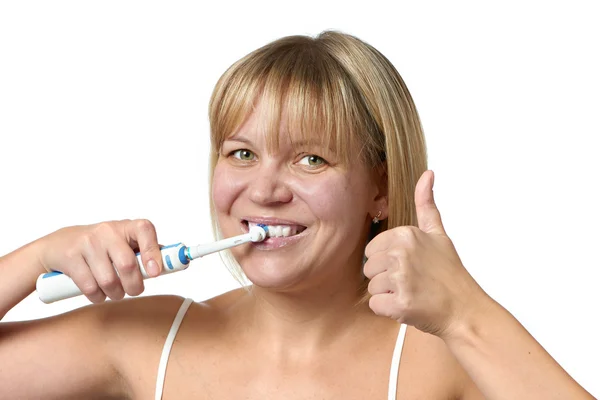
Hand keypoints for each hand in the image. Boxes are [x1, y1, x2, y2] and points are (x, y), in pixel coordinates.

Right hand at [35, 219, 162, 302]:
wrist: (58, 245)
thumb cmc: (100, 246)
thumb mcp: (123, 242)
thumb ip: (145, 250)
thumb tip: (173, 263)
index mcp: (125, 226)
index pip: (145, 230)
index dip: (153, 252)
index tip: (155, 272)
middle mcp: (107, 231)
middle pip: (127, 265)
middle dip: (134, 286)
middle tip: (134, 290)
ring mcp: (87, 243)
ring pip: (109, 281)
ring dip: (116, 294)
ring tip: (115, 292)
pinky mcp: (70, 258)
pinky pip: (90, 287)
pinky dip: (98, 297)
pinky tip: (98, 293)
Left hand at [364, 170, 488, 338]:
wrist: (464, 309)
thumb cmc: (449, 273)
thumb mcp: (438, 233)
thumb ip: (426, 204)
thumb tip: (427, 173)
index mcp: (406, 235)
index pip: (371, 250)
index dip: (387, 262)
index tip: (409, 266)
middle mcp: (401, 254)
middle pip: (368, 268)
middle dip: (385, 278)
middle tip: (411, 282)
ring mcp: (400, 279)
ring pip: (371, 287)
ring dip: (388, 295)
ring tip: (412, 293)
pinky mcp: (400, 304)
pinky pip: (375, 305)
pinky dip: (389, 310)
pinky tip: (408, 306)